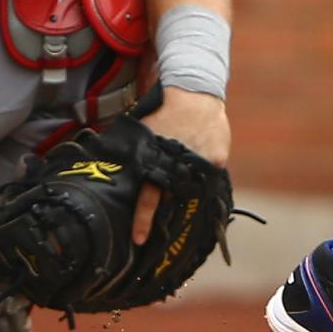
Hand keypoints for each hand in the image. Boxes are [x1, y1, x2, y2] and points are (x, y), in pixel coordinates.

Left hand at [131, 88, 230, 244]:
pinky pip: (206, 177)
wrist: (195, 92)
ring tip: (182, 174)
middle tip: (162, 220)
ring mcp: (201, 163)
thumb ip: (134, 154)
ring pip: (191, 190)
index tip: (139, 239)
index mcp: (157, 158)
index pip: (149, 196)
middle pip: (173, 198)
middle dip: (167, 210)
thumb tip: (115, 174)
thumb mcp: (143, 130)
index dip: (143, 219)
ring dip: (185, 189)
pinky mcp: (216, 160)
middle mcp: (179, 164)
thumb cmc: (163, 110)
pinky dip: (201, 175)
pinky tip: (196, 160)